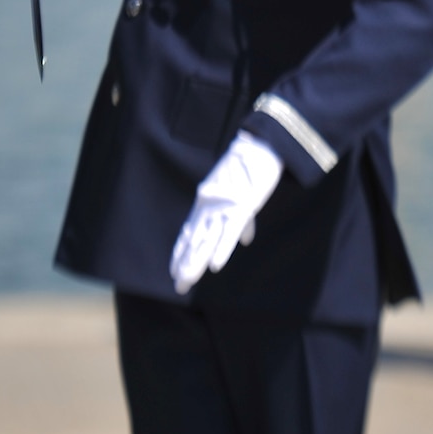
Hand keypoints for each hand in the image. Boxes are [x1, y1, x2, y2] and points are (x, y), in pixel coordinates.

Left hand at [170, 132, 284, 293]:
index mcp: (207, 205)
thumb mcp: (244, 200)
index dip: (182, 253)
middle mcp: (210, 208)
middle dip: (186, 264)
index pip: (191, 234)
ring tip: (187, 281)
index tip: (174, 272)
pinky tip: (215, 265)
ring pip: (208, 240)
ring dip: (197, 262)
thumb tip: (246, 240)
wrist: (259, 147)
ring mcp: (224, 208)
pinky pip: (230, 232)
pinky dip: (223, 248)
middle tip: (179, 286)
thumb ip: (243, 222)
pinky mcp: (240, 207)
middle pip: (196, 242)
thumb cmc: (250, 171)